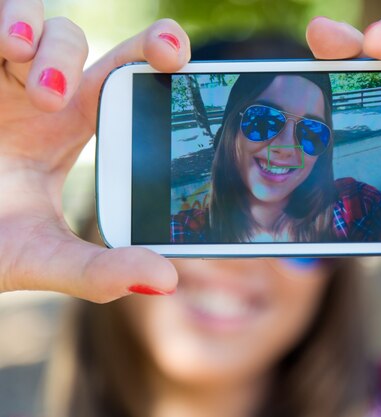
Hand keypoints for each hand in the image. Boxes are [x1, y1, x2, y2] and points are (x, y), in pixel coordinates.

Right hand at [0, 0, 190, 301]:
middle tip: (170, 53)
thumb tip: (167, 280)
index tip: (188, 69)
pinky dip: (9, 20)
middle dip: (146, 41)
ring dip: (55, 49)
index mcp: (74, 128)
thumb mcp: (42, 258)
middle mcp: (45, 93)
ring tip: (45, 92)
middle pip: (116, 52)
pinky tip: (11, 49)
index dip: (161, 68)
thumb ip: (98, 270)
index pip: (129, 86)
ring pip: (49, 27)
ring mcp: (4, 74)